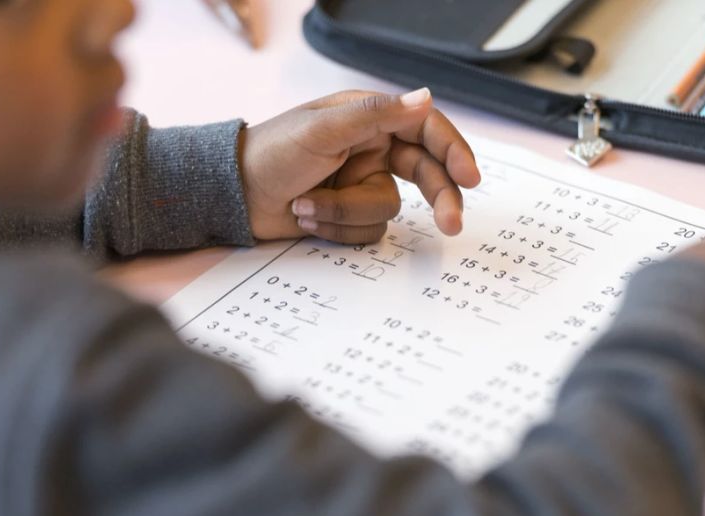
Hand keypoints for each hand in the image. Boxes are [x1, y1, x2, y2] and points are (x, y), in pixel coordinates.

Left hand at [238, 88, 480, 243]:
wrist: (233, 196)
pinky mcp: (349, 214)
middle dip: (437, 199)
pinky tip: (306, 215)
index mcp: (370, 118)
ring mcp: (361, 183)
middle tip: (450, 224)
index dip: (453, 152)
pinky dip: (336, 227)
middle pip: (425, 174)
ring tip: (307, 205)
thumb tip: (425, 97)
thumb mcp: (322, 129)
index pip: (427, 130)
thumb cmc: (271, 153)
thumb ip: (376, 114)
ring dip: (346, 213)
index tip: (470, 178)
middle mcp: (372, 149)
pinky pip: (367, 230)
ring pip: (387, 209)